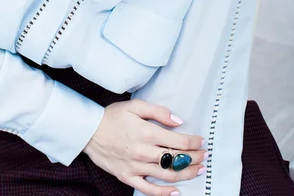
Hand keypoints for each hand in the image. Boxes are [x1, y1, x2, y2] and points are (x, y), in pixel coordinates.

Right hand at [83, 98, 206, 195]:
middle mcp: (143, 152)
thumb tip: (179, 121)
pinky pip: (148, 189)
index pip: (178, 141)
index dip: (193, 142)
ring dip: (186, 174)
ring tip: (198, 170)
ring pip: (167, 175)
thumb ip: (158, 112)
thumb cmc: (112, 116)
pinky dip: (164, 193)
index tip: (202, 141)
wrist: (88, 130)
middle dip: (194, 158)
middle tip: (205, 156)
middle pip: (176, 159)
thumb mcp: (135, 106)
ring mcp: (135, 167)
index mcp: (146, 133)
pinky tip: (177, 192)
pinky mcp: (127, 177)